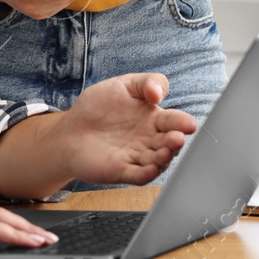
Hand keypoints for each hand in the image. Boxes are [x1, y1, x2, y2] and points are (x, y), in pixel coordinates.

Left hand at [54, 74, 197, 184]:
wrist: (70, 129)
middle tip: (177, 138)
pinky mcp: (122, 171)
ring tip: (166, 152)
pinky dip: (147, 174)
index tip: (188, 123)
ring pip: (158, 160)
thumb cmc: (98, 106)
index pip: (173, 121)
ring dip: (164, 158)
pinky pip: (138, 175)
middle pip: (169, 142)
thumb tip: (158, 93)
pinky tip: (151, 168)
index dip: (182, 122)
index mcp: (152, 118)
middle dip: (175, 141)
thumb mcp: (123, 85)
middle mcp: (149, 139)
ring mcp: (137, 156)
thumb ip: (146, 82)